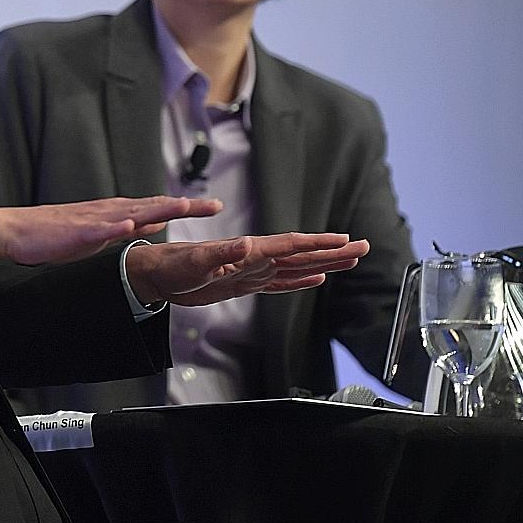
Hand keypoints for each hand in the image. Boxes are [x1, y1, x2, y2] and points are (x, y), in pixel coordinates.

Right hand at [0, 196, 223, 265]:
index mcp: (115, 214)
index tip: (213, 206)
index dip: (185, 206)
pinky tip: (129, 225)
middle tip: (215, 205)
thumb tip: (152, 225)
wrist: (16, 231)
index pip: (157, 208)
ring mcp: (93, 221)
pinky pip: (97, 230)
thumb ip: (125, 227)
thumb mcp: (99, 233)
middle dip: (184, 206)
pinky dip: (114, 226)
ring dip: (157, 209)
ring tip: (183, 207)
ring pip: (131, 213)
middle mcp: (109, 212)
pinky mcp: (75, 233)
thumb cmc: (55, 235)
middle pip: (153, 206)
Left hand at [125, 233, 369, 306]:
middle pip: (303, 252)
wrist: (158, 275)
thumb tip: (246, 245)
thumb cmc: (173, 266)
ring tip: (352, 258)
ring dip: (325, 262)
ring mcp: (254, 271)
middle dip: (334, 249)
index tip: (345, 239)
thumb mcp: (195, 262)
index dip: (319, 242)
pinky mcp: (246, 283)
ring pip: (298, 266)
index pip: (291, 245)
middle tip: (364, 246)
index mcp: (249, 251)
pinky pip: (281, 282)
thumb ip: (221, 253)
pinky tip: (318, 277)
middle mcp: (256, 258)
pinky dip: (301, 280)